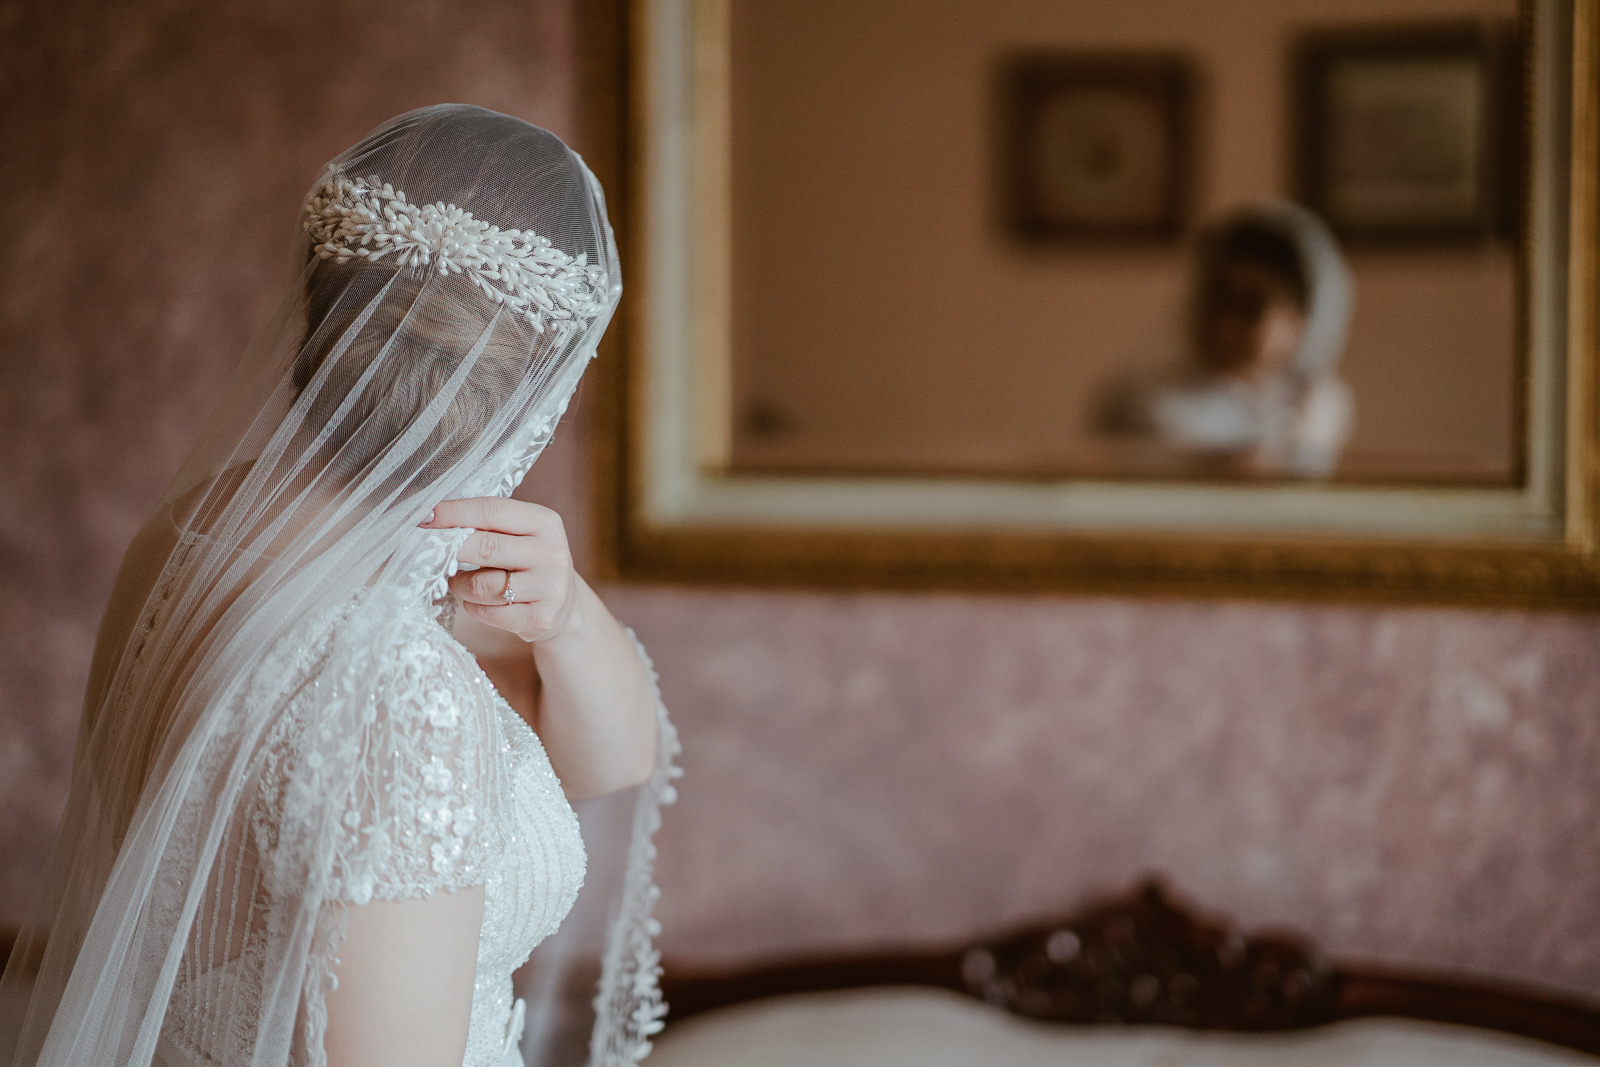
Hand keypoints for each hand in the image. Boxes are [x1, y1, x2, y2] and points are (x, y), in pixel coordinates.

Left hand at [423, 497, 579, 643]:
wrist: (565, 604)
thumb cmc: (528, 561)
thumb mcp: (520, 533)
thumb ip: (486, 524)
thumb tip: (430, 519)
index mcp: (545, 522)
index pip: (491, 511)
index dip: (453, 513)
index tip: (424, 516)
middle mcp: (551, 553)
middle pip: (484, 548)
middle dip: (449, 550)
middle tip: (430, 553)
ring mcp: (549, 588)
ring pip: (481, 586)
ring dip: (459, 585)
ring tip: (460, 582)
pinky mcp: (540, 618)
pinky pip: (487, 612)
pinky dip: (473, 606)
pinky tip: (478, 601)